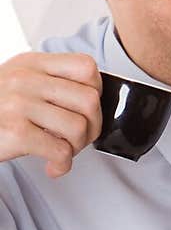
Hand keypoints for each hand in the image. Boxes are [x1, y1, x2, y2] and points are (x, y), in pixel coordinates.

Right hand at [0, 52, 102, 177]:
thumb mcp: (17, 81)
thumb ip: (49, 82)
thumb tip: (93, 100)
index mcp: (32, 63)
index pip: (87, 67)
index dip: (96, 92)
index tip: (85, 109)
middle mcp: (26, 79)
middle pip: (89, 100)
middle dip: (92, 126)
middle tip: (79, 139)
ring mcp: (19, 104)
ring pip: (78, 127)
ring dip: (78, 147)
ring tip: (63, 152)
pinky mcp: (15, 132)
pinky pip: (60, 150)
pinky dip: (63, 164)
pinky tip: (53, 166)